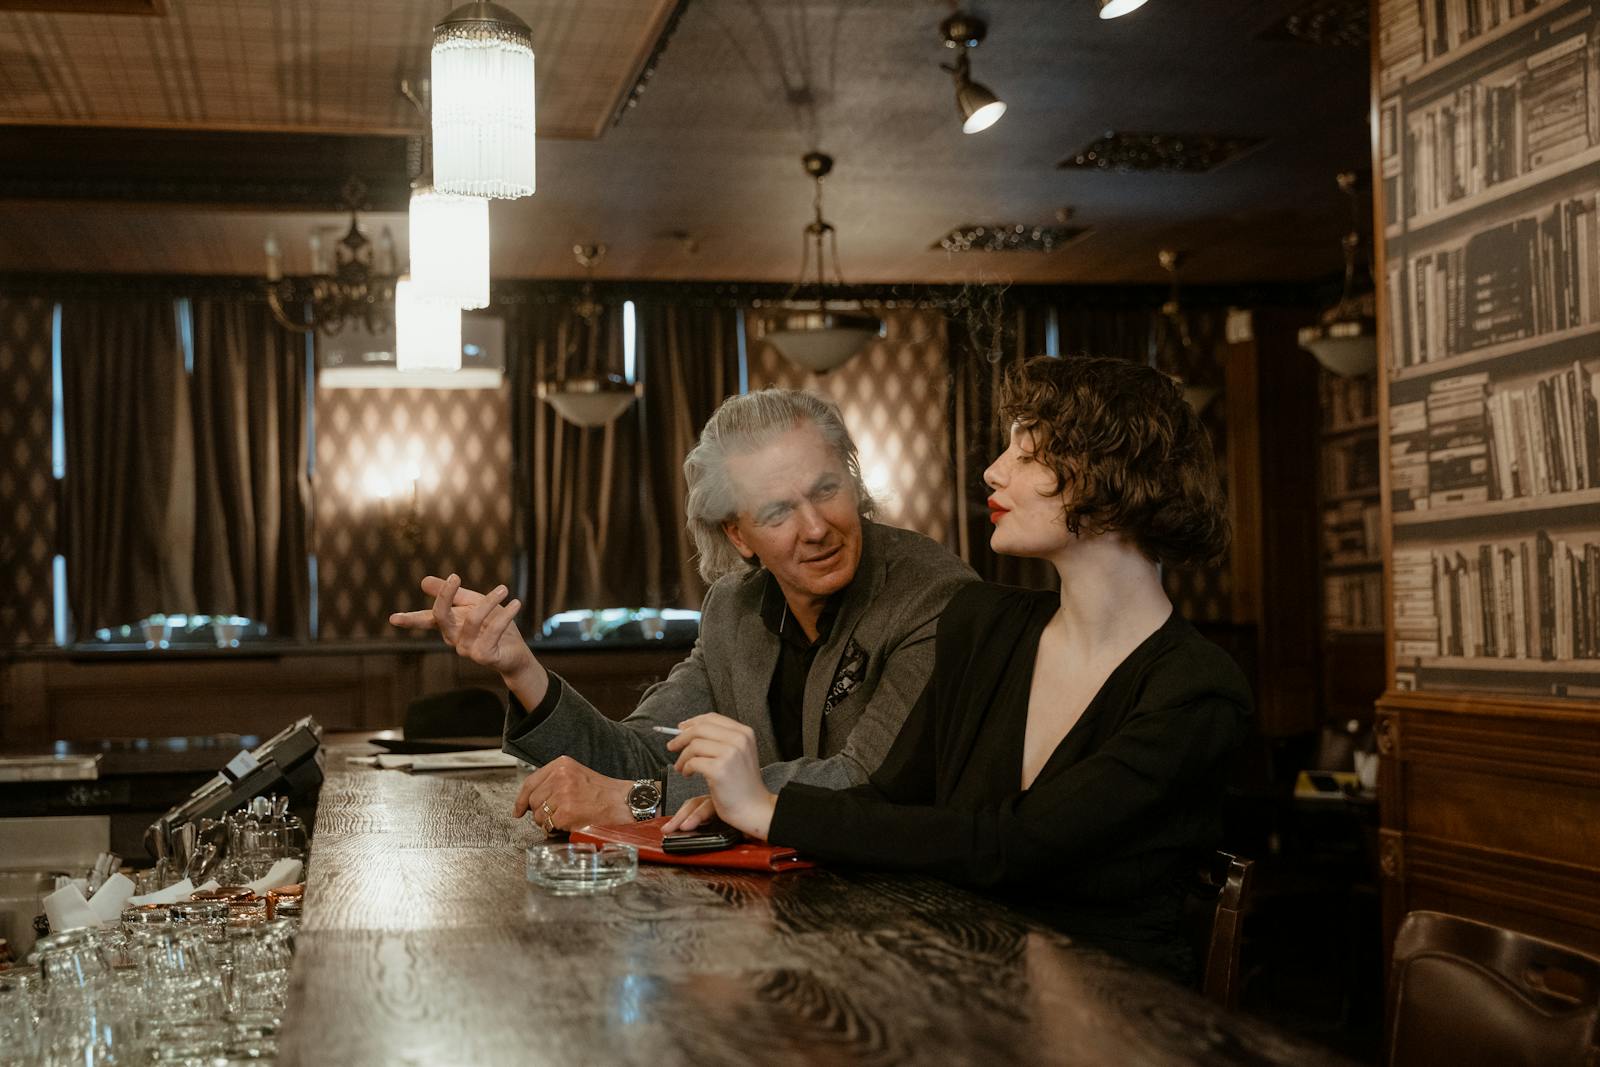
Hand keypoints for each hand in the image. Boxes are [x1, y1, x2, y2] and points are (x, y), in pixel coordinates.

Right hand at [389, 574, 544, 700]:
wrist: (515, 651)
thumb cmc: (493, 625)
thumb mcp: (473, 603)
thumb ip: (453, 594)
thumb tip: (423, 581)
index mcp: (449, 625)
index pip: (426, 620)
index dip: (409, 619)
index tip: (393, 618)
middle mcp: (454, 639)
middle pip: (441, 616)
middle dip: (445, 596)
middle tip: (455, 577)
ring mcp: (467, 650)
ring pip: (471, 620)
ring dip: (488, 601)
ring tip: (503, 589)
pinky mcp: (484, 656)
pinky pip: (492, 632)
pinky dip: (505, 615)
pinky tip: (516, 603)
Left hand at [512, 756, 632, 831]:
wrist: (624, 802)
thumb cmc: (603, 792)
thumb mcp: (576, 775)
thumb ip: (554, 782)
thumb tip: (529, 801)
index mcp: (561, 764)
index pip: (530, 782)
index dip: (521, 799)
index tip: (518, 810)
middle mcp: (560, 776)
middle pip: (533, 801)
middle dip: (541, 812)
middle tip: (558, 814)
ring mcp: (562, 794)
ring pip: (539, 815)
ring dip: (549, 822)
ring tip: (568, 817)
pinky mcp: (566, 812)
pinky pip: (549, 826)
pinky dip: (558, 829)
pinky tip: (572, 822)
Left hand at [664, 714, 776, 839]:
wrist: (754, 808)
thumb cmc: (742, 784)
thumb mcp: (738, 754)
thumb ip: (720, 739)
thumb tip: (687, 729)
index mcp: (744, 733)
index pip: (712, 718)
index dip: (693, 722)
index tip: (680, 729)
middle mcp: (739, 740)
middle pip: (700, 728)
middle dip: (681, 737)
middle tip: (672, 746)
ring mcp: (730, 754)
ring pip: (694, 745)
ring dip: (682, 757)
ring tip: (682, 767)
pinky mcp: (719, 769)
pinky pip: (692, 762)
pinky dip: (685, 768)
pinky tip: (688, 774)